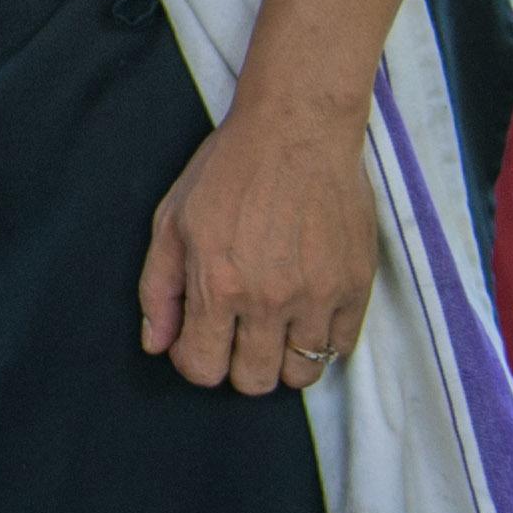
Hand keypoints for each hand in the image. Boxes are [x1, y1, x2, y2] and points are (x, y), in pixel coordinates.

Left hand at [139, 94, 382, 394]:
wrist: (298, 131)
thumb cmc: (228, 170)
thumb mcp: (172, 221)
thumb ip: (158, 288)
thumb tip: (155, 345)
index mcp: (218, 284)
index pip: (204, 368)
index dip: (194, 360)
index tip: (198, 339)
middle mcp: (270, 299)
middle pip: (254, 381)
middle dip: (237, 365)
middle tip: (236, 332)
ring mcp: (319, 296)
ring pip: (301, 374)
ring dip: (281, 358)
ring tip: (273, 325)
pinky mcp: (357, 286)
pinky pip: (341, 347)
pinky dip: (321, 340)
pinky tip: (305, 311)